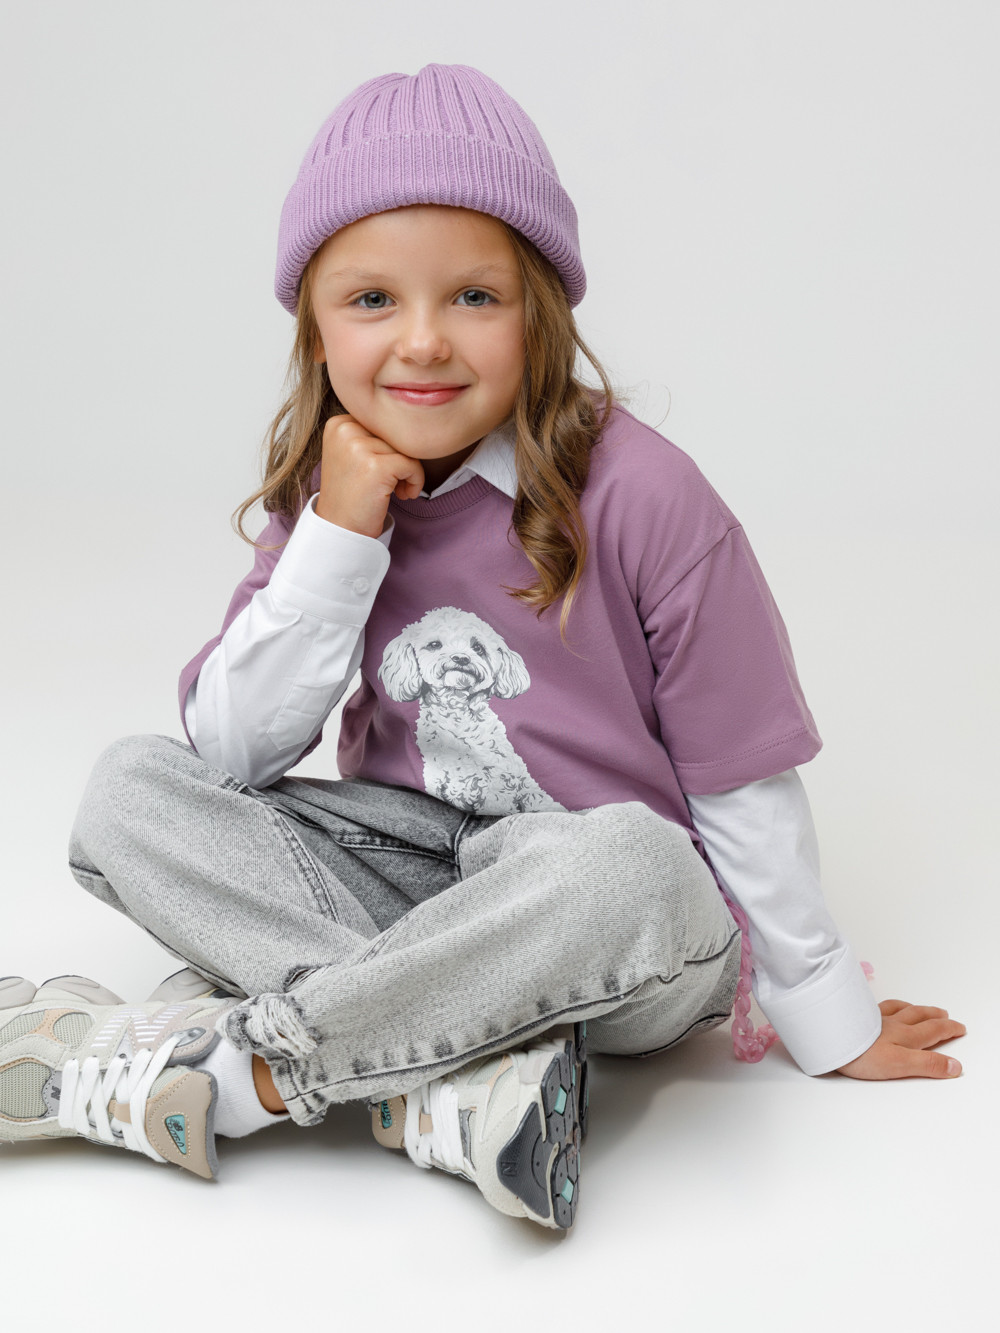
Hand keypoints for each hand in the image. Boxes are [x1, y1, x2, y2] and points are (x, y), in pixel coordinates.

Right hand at [316, 414, 424, 538]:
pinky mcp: (375, 466)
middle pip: (394, 432)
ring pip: (406, 447)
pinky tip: (403, 495)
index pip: (383, 422)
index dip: (390, 446)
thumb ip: (372, 435)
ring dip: (408, 471)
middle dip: (400, 458)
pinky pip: (412, 464)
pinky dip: (415, 481)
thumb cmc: (351, 495)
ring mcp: (358, 447)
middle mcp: (344, 430)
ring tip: (395, 490)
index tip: (384, 469)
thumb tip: (408, 423)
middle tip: (392, 483)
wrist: (340, 530)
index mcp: (338, 424)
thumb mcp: (352, 455)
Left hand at [836, 999, 965, 1079]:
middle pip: (919, 1017)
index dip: (949, 1029)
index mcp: (905, 1037)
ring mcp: (874, 1018)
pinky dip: (888, 1005)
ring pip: (900, 1009)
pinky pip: (878, 1006)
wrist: (830, 1038)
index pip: (933, 1031)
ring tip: (920, 1007)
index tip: (960, 1027)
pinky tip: (885, 1006)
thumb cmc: (862, 1054)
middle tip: (945, 1014)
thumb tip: (955, 1066)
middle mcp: (892, 1024)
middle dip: (935, 1016)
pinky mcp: (857, 1016)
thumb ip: (928, 1065)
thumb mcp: (900, 1065)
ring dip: (914, 1008)